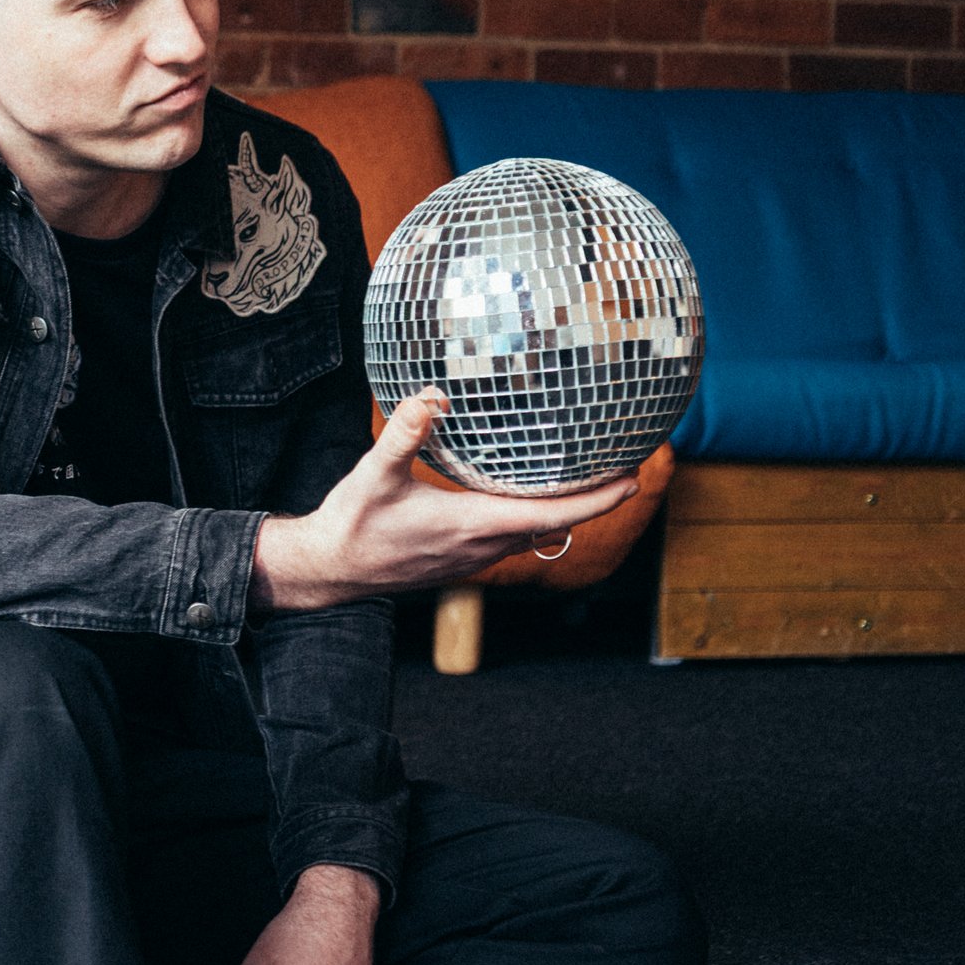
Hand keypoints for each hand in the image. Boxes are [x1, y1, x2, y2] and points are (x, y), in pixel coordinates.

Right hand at [250, 386, 640, 610]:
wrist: (330, 569)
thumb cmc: (352, 524)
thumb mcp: (374, 475)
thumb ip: (403, 434)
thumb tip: (431, 395)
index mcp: (473, 525)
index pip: (553, 515)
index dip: (598, 500)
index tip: (634, 479)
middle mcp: (483, 547)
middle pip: (556, 526)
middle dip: (594, 500)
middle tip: (626, 468)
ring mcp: (474, 557)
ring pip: (536, 535)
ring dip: (566, 511)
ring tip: (588, 479)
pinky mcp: (463, 559)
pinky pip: (515, 539)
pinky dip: (536, 518)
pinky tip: (529, 496)